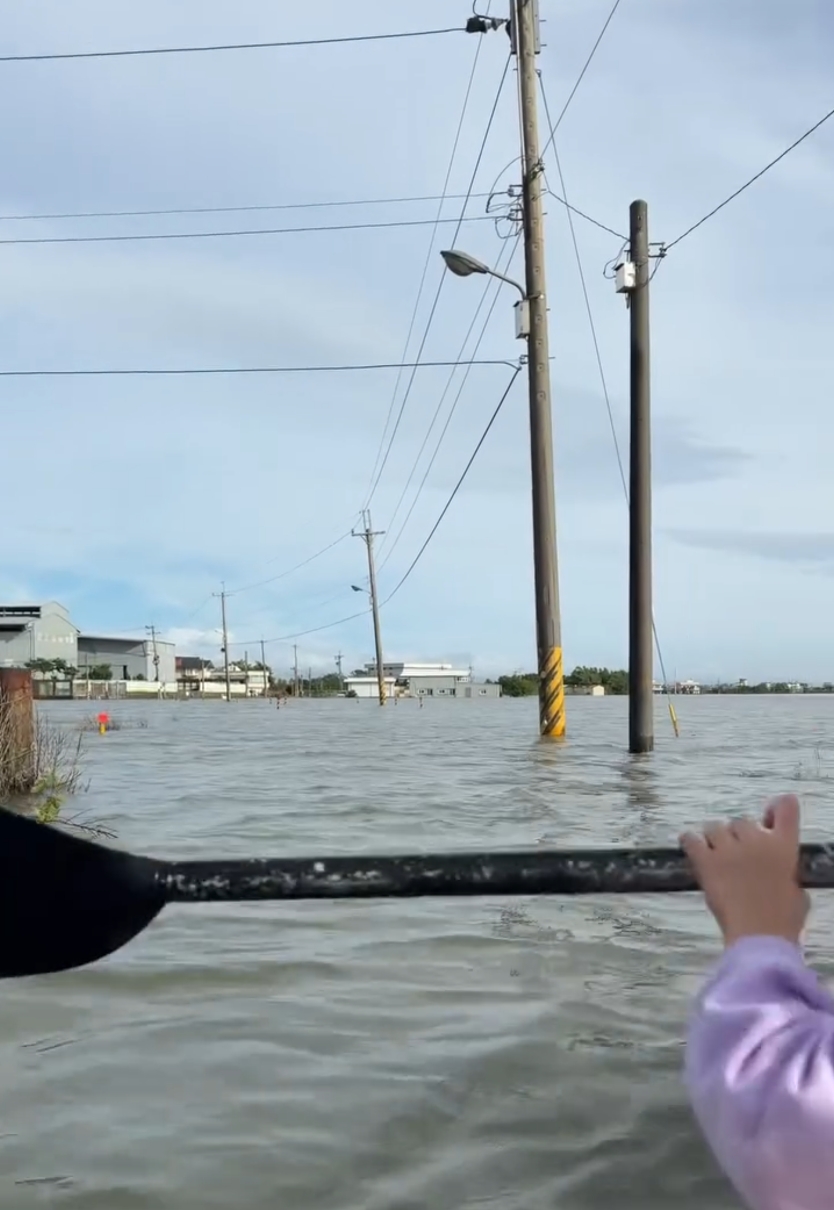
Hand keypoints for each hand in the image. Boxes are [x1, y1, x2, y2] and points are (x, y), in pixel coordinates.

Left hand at [680, 794, 809, 947]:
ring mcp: (729, 848)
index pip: (785, 811)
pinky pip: (691, 840)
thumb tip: (779, 875)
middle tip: (736, 855)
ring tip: (714, 853)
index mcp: (784, 846)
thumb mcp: (796, 892)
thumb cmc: (783, 919)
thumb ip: (786, 874)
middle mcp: (756, 839)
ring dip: (714, 838)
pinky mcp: (706, 861)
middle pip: (740, 822)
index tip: (770, 811)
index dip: (778, 806)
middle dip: (738, 835)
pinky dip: (690, 841)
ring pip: (714, 828)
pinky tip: (690, 846)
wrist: (760, 934)